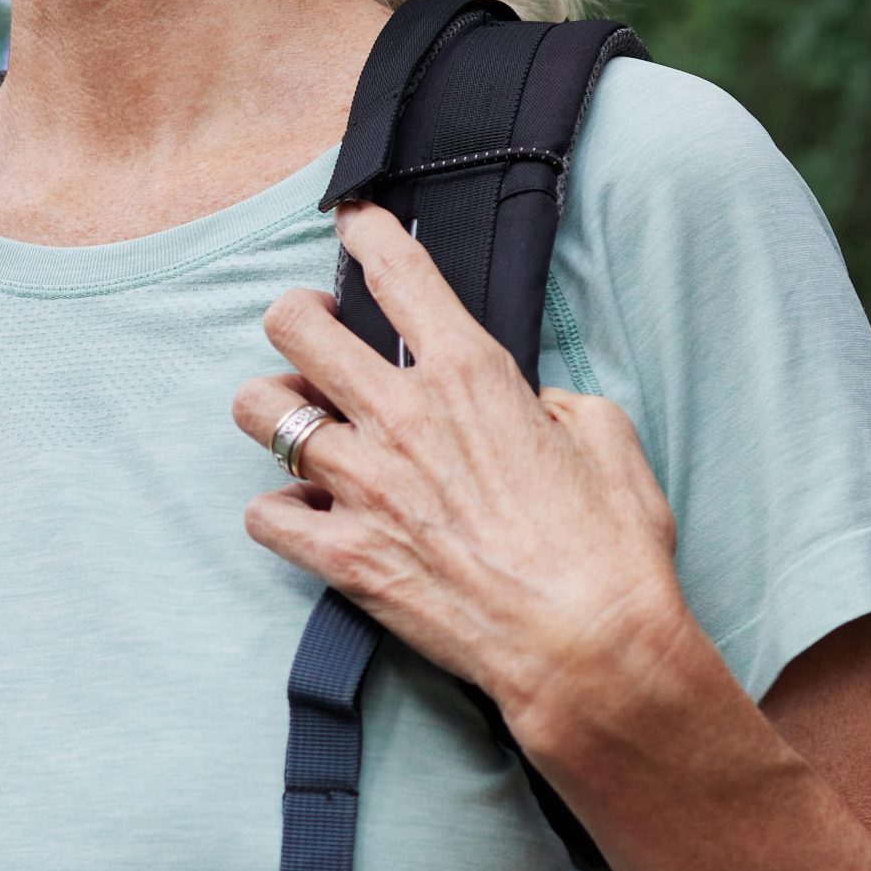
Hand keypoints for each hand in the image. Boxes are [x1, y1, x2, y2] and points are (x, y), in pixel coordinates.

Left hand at [231, 201, 688, 753]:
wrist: (591, 649)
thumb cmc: (611, 549)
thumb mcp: (605, 436)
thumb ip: (551, 400)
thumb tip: (525, 402)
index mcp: (470, 373)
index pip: (395, 270)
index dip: (365, 231)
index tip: (354, 221)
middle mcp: (402, 415)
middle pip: (294, 324)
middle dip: (297, 317)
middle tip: (314, 332)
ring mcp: (363, 484)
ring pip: (260, 410)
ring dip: (275, 410)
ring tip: (300, 424)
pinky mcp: (344, 555)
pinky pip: (264, 514)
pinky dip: (278, 511)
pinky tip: (305, 513)